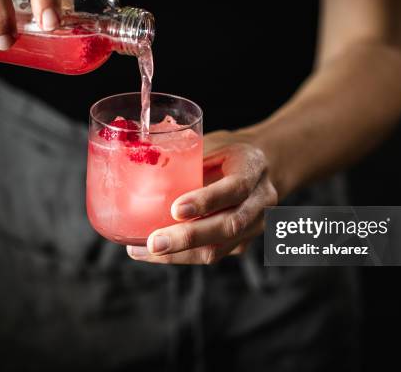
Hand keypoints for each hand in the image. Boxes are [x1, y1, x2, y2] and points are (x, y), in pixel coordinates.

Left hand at [127, 130, 277, 263]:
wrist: (262, 168)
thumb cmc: (228, 153)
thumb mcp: (213, 144)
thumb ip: (186, 154)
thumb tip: (138, 157)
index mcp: (253, 168)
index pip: (236, 187)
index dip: (207, 200)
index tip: (176, 209)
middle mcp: (261, 201)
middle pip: (229, 225)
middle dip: (188, 237)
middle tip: (155, 242)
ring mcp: (255, 226)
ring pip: (219, 247)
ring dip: (180, 254)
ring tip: (145, 251)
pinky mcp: (242, 243)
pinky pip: (212, 254)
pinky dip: (181, 257)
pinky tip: (155, 253)